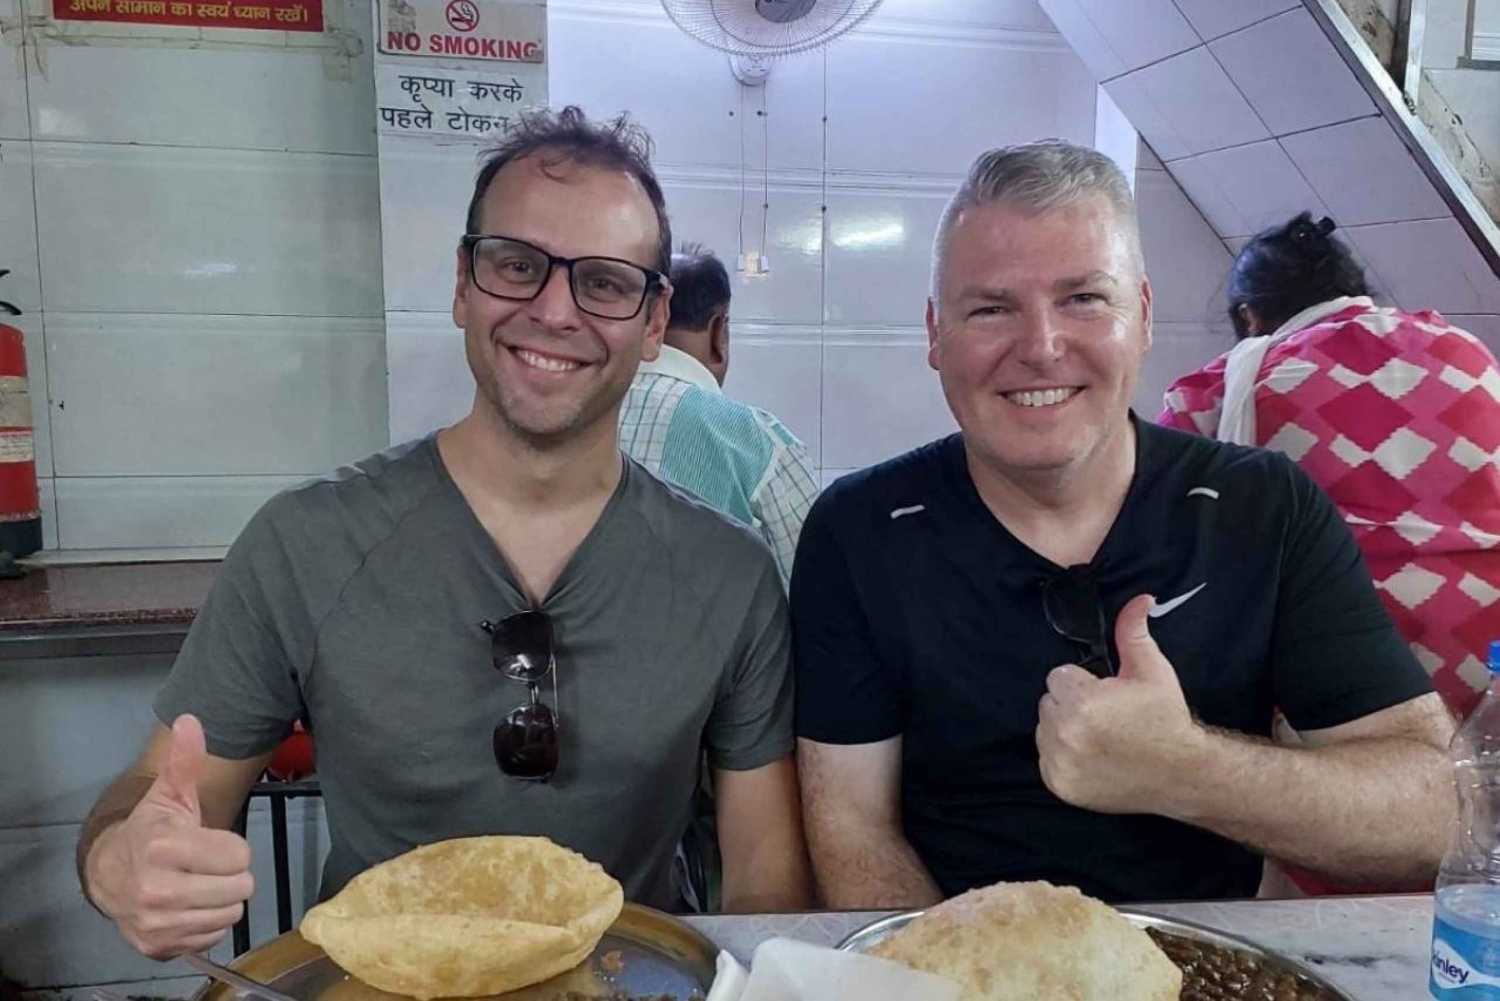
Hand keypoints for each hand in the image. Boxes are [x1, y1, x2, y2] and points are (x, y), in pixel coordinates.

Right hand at [87, 715, 254, 958]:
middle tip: (207, 866)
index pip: (239, 855)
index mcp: (163, 848)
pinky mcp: (159, 948)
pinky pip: (213, 936)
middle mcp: (157, 891)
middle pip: (240, 888)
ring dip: (221, 900)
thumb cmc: (150, 831)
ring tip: (198, 884)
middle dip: (230, 875)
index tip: (208, 843)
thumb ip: (185, 762)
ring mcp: (157, 924)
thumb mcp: (169, 796)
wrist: (109, 875)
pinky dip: (207, 923)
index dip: (231, 847)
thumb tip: (190, 720)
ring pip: (230, 914)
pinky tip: (189, 907)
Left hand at [1035, 594, 1203, 814]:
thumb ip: (1133, 632)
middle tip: (1105, 717)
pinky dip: (1063, 758)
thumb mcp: (1152, 671)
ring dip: (1064, 730)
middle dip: (1071, 704)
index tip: (1106, 695)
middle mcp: (1065, 734)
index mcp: (1082, 702)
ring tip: (1101, 737)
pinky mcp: (1060, 785)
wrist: (1182, 775)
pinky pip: (1047, 759)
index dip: (1083, 683)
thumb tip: (1140, 598)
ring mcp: (1061, 763)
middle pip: (1048, 702)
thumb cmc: (1165, 719)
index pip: (1058, 676)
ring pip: (1045, 730)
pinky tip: (1094, 757)